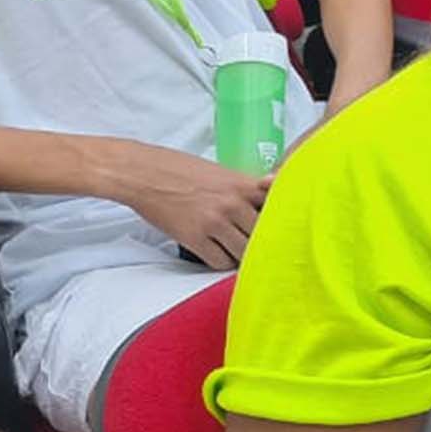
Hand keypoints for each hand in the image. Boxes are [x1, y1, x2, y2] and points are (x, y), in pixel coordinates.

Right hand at [102, 140, 269, 267]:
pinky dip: (221, 262)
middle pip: (264, 236)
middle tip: (260, 247)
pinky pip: (219, 262)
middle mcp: (233, 204)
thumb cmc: (181, 170)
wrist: (143, 173)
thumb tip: (267, 204)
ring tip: (237, 250)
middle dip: (262, 243)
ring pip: (244, 252)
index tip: (287, 231)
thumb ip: (246, 189)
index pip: (279, 208)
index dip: (284, 222)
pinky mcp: (194, 238)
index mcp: (243, 185)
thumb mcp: (222, 173)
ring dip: (242, 255)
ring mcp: (214, 222)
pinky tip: (218, 254)